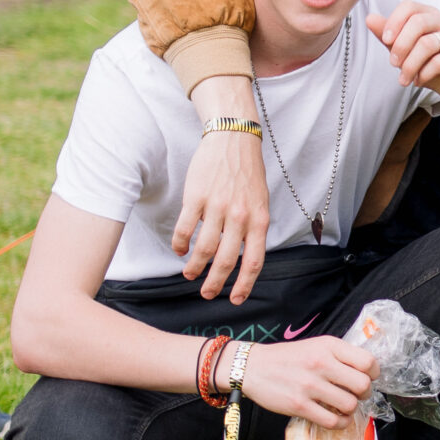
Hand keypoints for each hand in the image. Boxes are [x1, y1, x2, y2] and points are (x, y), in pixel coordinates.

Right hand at [174, 128, 269, 301]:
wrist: (233, 140)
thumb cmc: (247, 174)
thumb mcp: (260, 202)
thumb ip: (253, 229)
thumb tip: (243, 258)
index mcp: (259, 220)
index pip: (254, 261)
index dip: (244, 284)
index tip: (235, 299)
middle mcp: (240, 216)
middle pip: (227, 260)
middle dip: (215, 282)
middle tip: (207, 293)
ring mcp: (217, 207)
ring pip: (204, 248)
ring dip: (195, 267)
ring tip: (190, 274)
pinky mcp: (196, 197)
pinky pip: (186, 229)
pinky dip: (181, 244)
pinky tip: (180, 250)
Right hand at [237, 336, 377, 428]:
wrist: (252, 367)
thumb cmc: (288, 358)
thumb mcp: (316, 345)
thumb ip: (340, 355)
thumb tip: (366, 371)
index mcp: (328, 346)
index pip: (367, 361)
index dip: (374, 373)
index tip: (368, 378)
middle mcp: (321, 363)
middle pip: (363, 385)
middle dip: (364, 393)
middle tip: (356, 394)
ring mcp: (310, 386)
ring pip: (350, 405)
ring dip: (351, 410)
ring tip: (343, 407)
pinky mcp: (299, 406)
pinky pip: (332, 421)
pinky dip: (340, 423)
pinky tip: (336, 418)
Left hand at [368, 1, 439, 111]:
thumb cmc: (433, 67)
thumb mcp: (406, 53)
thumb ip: (390, 36)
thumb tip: (370, 18)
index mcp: (433, 14)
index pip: (410, 6)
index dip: (394, 22)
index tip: (386, 41)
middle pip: (419, 22)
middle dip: (401, 45)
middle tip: (393, 64)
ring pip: (428, 43)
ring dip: (411, 64)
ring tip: (404, 79)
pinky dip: (424, 73)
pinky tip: (419, 81)